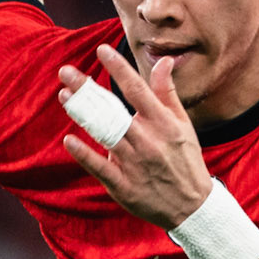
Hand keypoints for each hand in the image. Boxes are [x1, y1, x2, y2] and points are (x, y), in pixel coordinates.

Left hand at [59, 45, 212, 229]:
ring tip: (64, 96)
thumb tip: (163, 61)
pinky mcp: (125, 187)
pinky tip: (69, 140)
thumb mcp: (183, 125)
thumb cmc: (186, 162)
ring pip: (104, 135)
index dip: (119, 68)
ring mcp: (135, 165)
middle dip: (88, 89)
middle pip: (113, 110)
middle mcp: (148, 141)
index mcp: (163, 124)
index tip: (101, 50)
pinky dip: (85, 155)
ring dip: (82, 115)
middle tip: (65, 72)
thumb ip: (167, 92)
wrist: (193, 208)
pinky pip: (101, 169)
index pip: (137, 90)